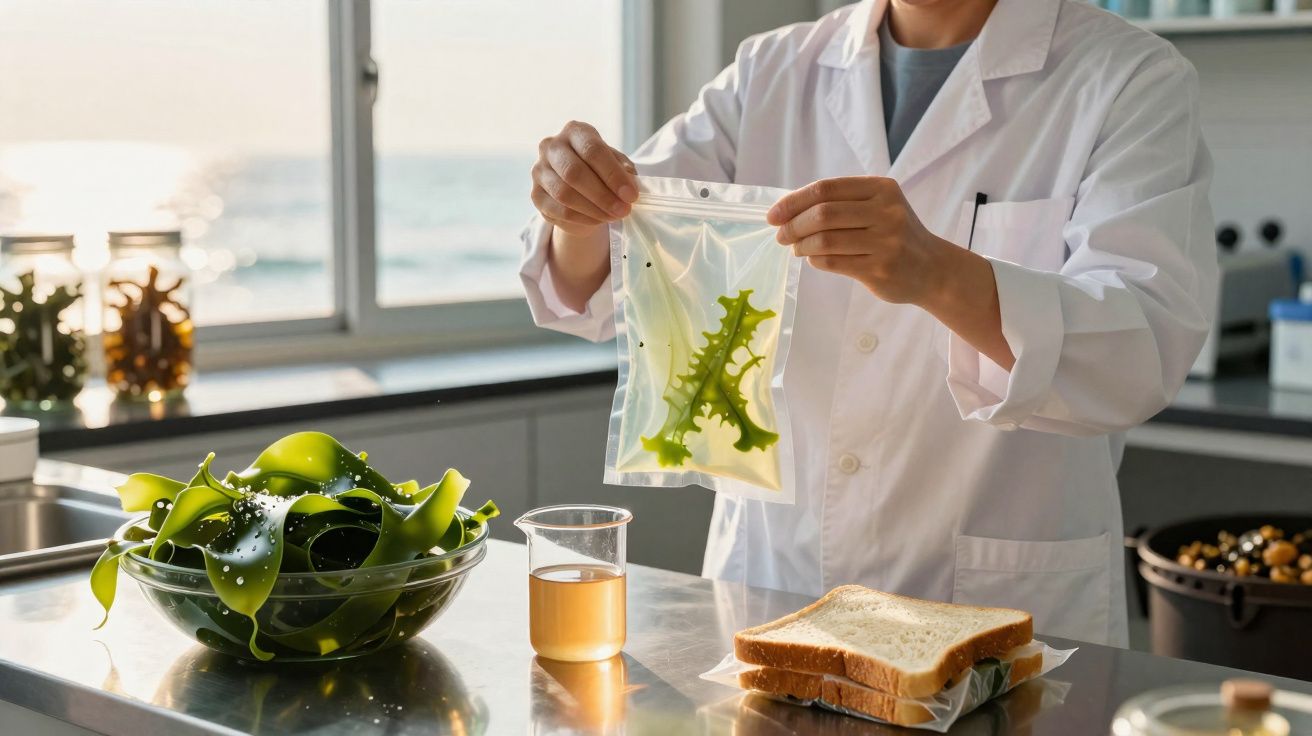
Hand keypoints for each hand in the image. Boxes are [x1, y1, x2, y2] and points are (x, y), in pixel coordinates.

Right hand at [531, 121, 638, 236]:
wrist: (578, 186)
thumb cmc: (600, 169)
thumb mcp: (615, 163)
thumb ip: (622, 170)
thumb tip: (628, 185)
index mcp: (574, 131)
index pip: (592, 150)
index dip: (613, 174)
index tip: (630, 195)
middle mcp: (551, 146)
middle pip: (574, 173)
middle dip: (603, 195)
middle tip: (623, 210)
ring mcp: (539, 170)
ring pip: (564, 194)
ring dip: (593, 210)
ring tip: (613, 217)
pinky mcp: (535, 195)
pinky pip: (559, 211)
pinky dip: (583, 219)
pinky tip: (599, 220)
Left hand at [767, 176, 950, 305]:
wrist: (932, 269)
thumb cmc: (895, 235)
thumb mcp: (877, 207)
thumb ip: (841, 203)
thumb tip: (787, 211)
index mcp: (882, 188)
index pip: (826, 189)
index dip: (794, 201)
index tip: (774, 215)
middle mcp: (886, 211)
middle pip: (823, 214)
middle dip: (793, 225)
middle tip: (781, 236)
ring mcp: (885, 241)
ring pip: (825, 240)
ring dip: (802, 245)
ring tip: (797, 248)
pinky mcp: (880, 268)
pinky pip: (833, 262)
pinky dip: (815, 260)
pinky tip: (814, 259)